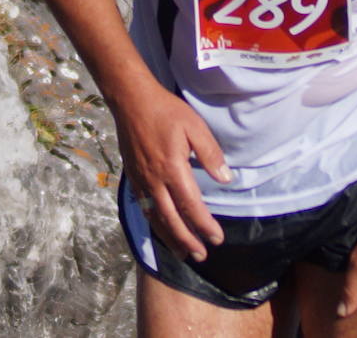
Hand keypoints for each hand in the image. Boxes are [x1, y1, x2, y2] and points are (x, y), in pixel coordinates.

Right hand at [113, 83, 230, 261]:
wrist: (131, 101)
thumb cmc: (166, 111)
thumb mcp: (194, 126)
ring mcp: (141, 180)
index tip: (217, 238)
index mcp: (173, 168)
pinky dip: (154, 224)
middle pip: (172, 219)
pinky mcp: (133, 177)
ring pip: (155, 218)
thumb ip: (210, 154)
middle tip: (201, 256)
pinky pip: (143, 208)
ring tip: (183, 253)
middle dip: (187, 240)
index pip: (191, 205)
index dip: (204, 225)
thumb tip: (225, 179)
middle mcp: (155, 180)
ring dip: (170, 238)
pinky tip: (162, 229)